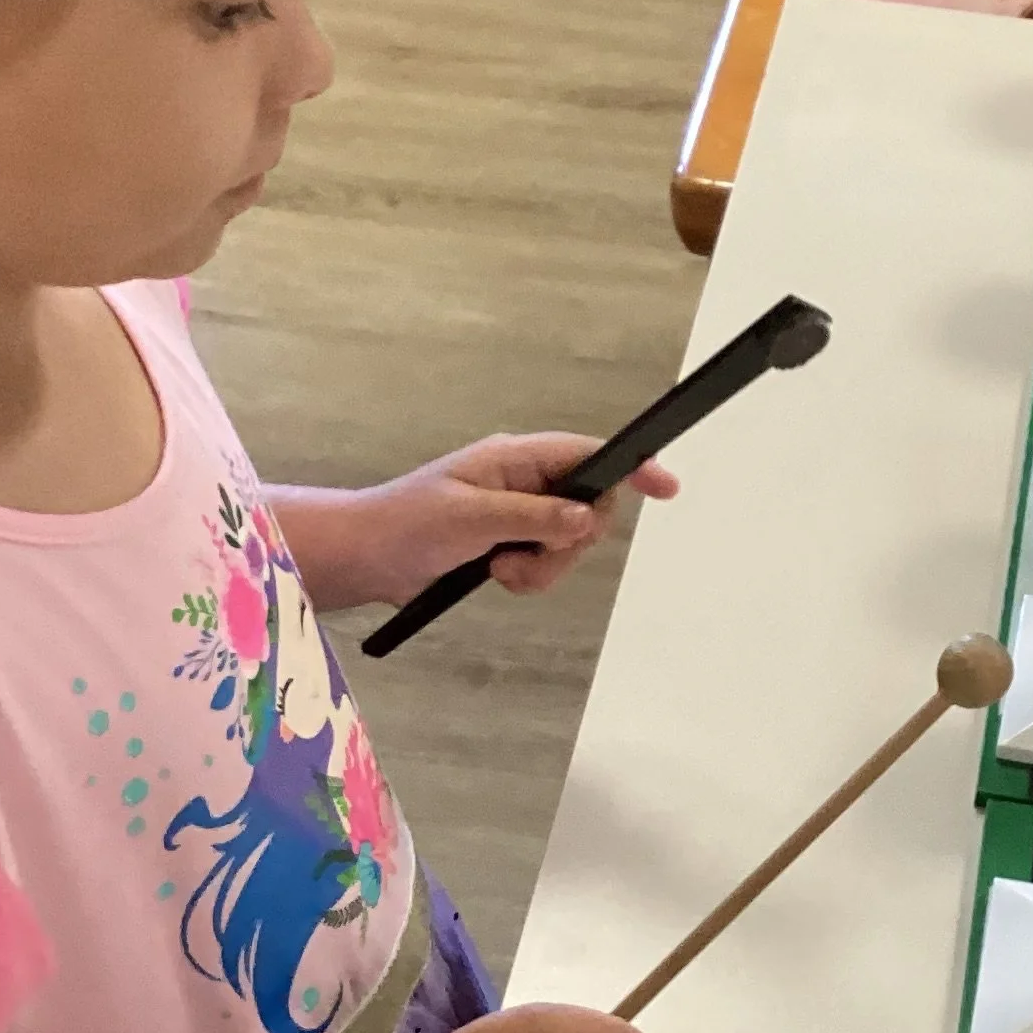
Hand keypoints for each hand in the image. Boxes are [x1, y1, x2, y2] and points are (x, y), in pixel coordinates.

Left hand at [351, 431, 679, 606]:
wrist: (368, 557)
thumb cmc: (406, 524)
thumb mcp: (471, 519)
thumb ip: (533, 517)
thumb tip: (586, 518)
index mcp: (517, 459)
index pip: (589, 455)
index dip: (630, 468)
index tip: (665, 487)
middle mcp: (527, 481)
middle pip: (590, 509)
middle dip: (567, 544)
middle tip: (527, 557)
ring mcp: (522, 514)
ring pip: (572, 544)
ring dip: (543, 568)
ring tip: (499, 570)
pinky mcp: (513, 543)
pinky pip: (549, 564)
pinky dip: (530, 578)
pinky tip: (495, 576)